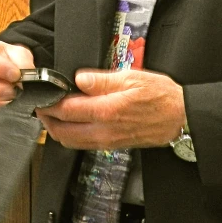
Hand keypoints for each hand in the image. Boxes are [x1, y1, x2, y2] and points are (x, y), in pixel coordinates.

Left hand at [37, 68, 185, 149]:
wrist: (181, 117)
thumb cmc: (161, 95)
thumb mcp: (131, 77)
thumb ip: (102, 79)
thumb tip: (79, 78)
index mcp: (107, 111)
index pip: (67, 110)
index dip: (49, 104)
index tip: (40, 96)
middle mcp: (104, 131)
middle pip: (63, 132)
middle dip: (47, 121)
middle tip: (40, 107)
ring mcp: (108, 141)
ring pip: (72, 142)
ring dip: (57, 130)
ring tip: (52, 114)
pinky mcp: (113, 145)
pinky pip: (85, 145)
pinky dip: (72, 136)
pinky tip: (72, 122)